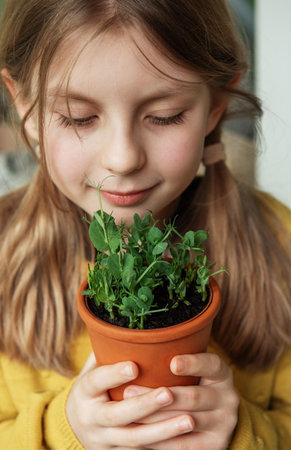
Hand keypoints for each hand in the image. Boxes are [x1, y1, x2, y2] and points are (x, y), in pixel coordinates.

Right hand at [66, 352, 194, 448]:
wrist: (78, 426)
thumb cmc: (93, 387)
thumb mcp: (92, 369)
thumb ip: (107, 351)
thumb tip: (125, 321)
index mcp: (84, 392)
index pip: (96, 381)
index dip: (114, 374)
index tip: (134, 366)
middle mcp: (91, 418)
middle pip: (117, 415)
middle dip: (144, 405)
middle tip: (169, 393)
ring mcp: (103, 440)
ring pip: (135, 439)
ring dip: (163, 431)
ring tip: (190, 420)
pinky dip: (164, 447)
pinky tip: (185, 439)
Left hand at [124, 352, 238, 449]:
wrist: (215, 420)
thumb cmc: (194, 384)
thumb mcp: (196, 371)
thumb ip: (177, 362)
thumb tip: (139, 347)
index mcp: (222, 374)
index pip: (211, 364)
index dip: (193, 363)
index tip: (172, 363)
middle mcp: (228, 397)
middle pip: (194, 396)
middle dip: (160, 395)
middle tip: (129, 391)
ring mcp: (223, 423)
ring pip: (185, 421)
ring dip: (155, 418)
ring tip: (130, 413)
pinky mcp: (215, 445)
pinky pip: (184, 445)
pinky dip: (161, 440)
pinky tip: (141, 433)